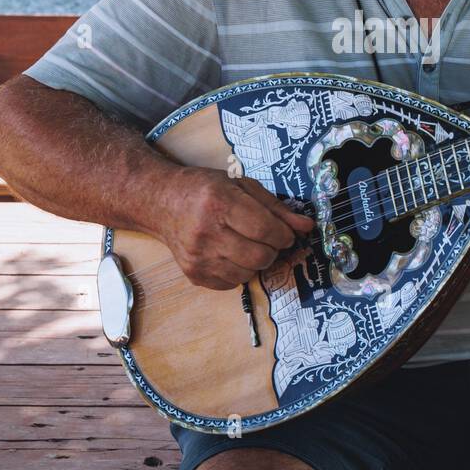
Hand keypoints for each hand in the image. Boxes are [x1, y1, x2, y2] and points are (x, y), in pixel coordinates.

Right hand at [152, 167, 314, 289]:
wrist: (163, 203)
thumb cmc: (206, 189)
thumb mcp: (242, 186)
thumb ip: (276, 207)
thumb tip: (306, 226)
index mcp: (219, 202)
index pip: (264, 229)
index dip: (284, 235)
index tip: (286, 234)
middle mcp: (205, 232)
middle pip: (259, 256)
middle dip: (273, 250)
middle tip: (269, 240)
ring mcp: (197, 257)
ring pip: (248, 273)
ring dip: (257, 262)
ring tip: (247, 244)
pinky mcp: (193, 274)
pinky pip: (232, 283)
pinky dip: (240, 271)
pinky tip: (231, 253)